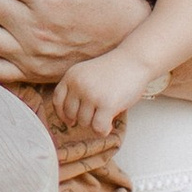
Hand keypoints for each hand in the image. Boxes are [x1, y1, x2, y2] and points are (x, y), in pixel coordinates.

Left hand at [51, 38, 169, 136]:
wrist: (134, 61)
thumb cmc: (113, 71)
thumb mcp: (87, 74)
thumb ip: (77, 90)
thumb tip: (69, 121)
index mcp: (71, 76)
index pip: (57, 100)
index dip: (62, 114)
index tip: (71, 121)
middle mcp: (78, 85)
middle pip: (71, 114)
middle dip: (83, 119)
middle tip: (97, 115)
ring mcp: (91, 94)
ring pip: (84, 123)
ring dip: (95, 123)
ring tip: (107, 114)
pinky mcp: (106, 104)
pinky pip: (98, 128)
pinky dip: (103, 130)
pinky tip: (110, 124)